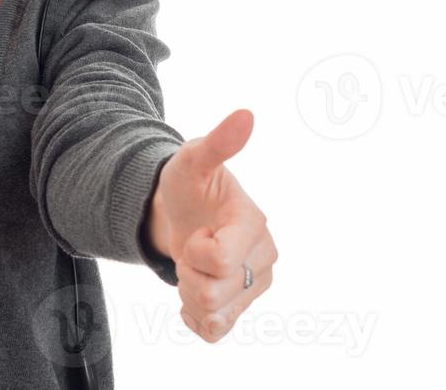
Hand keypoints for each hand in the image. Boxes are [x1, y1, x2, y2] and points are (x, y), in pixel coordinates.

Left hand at [145, 108, 276, 342]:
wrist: (181, 211)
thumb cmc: (189, 184)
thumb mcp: (194, 160)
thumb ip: (218, 143)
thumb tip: (246, 114)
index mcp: (255, 226)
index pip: (217, 260)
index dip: (194, 249)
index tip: (195, 231)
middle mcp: (264, 259)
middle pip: (212, 292)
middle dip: (187, 271)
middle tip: (190, 247)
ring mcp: (255, 286)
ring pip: (212, 314)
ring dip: (188, 292)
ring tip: (192, 266)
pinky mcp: (242, 307)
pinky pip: (214, 332)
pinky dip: (194, 316)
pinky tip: (191, 291)